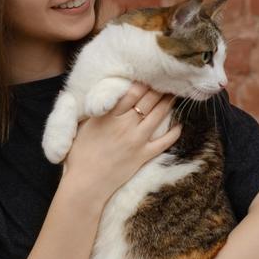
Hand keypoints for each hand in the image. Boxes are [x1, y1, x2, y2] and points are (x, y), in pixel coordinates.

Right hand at [63, 82, 181, 202]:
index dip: (143, 82)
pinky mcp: (143, 156)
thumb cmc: (79, 155)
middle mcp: (125, 126)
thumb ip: (92, 110)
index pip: (132, 92)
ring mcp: (136, 141)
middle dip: (159, 88)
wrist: (86, 184)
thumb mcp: (82, 127)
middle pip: (148, 101)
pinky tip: (179, 125)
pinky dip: (174, 133)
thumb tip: (82, 94)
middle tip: (167, 80)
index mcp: (109, 116)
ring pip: (158, 116)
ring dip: (168, 103)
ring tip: (174, 95)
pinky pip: (164, 142)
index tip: (149, 75)